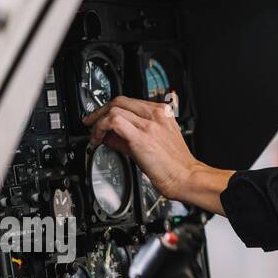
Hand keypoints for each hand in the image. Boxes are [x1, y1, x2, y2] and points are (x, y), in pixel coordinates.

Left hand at [82, 95, 231, 214]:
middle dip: (100, 111)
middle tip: (91, 123)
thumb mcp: (155, 142)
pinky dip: (101, 128)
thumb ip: (131, 136)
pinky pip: (114, 121)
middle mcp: (157, 115)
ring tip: (95, 135)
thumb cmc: (174, 164)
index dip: (111, 109)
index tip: (101, 118)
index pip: (130, 102)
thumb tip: (111, 135)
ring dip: (99, 120)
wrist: (186, 176)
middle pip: (120, 101)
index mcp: (163, 113)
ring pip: (115, 108)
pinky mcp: (141, 136)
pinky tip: (99, 140)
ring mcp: (150, 124)